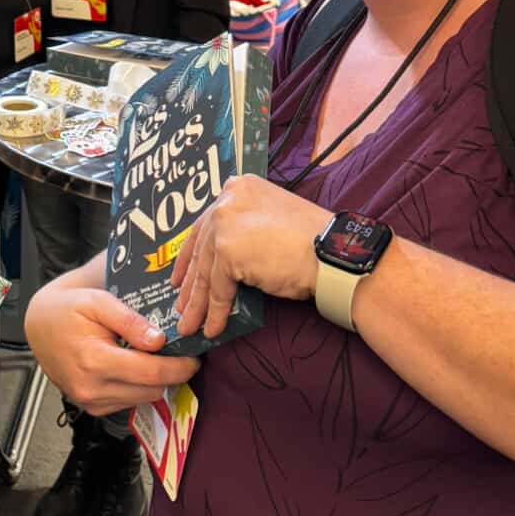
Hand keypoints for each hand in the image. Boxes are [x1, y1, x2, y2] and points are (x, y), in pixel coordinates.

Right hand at [25, 275, 197, 417]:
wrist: (39, 326)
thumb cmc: (68, 309)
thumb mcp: (98, 301)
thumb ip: (130, 320)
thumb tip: (159, 340)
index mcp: (94, 360)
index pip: (151, 373)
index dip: (179, 367)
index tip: (194, 357)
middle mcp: (91, 388)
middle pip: (151, 390)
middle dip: (169, 373)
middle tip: (174, 352)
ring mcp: (90, 401)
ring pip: (142, 399)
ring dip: (153, 381)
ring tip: (151, 356)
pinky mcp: (91, 407)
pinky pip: (127, 402)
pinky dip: (136, 387)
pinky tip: (131, 366)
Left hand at [171, 175, 327, 341]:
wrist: (334, 254)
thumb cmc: (312, 241)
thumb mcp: (270, 221)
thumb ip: (244, 227)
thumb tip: (220, 259)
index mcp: (238, 187)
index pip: (206, 224)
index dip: (191, 255)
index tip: (180, 276)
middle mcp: (227, 198)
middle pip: (201, 248)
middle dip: (190, 283)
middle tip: (181, 306)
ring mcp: (226, 222)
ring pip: (206, 271)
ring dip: (198, 304)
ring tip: (190, 325)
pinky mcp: (228, 249)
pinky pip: (218, 288)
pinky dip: (216, 312)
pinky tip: (213, 328)